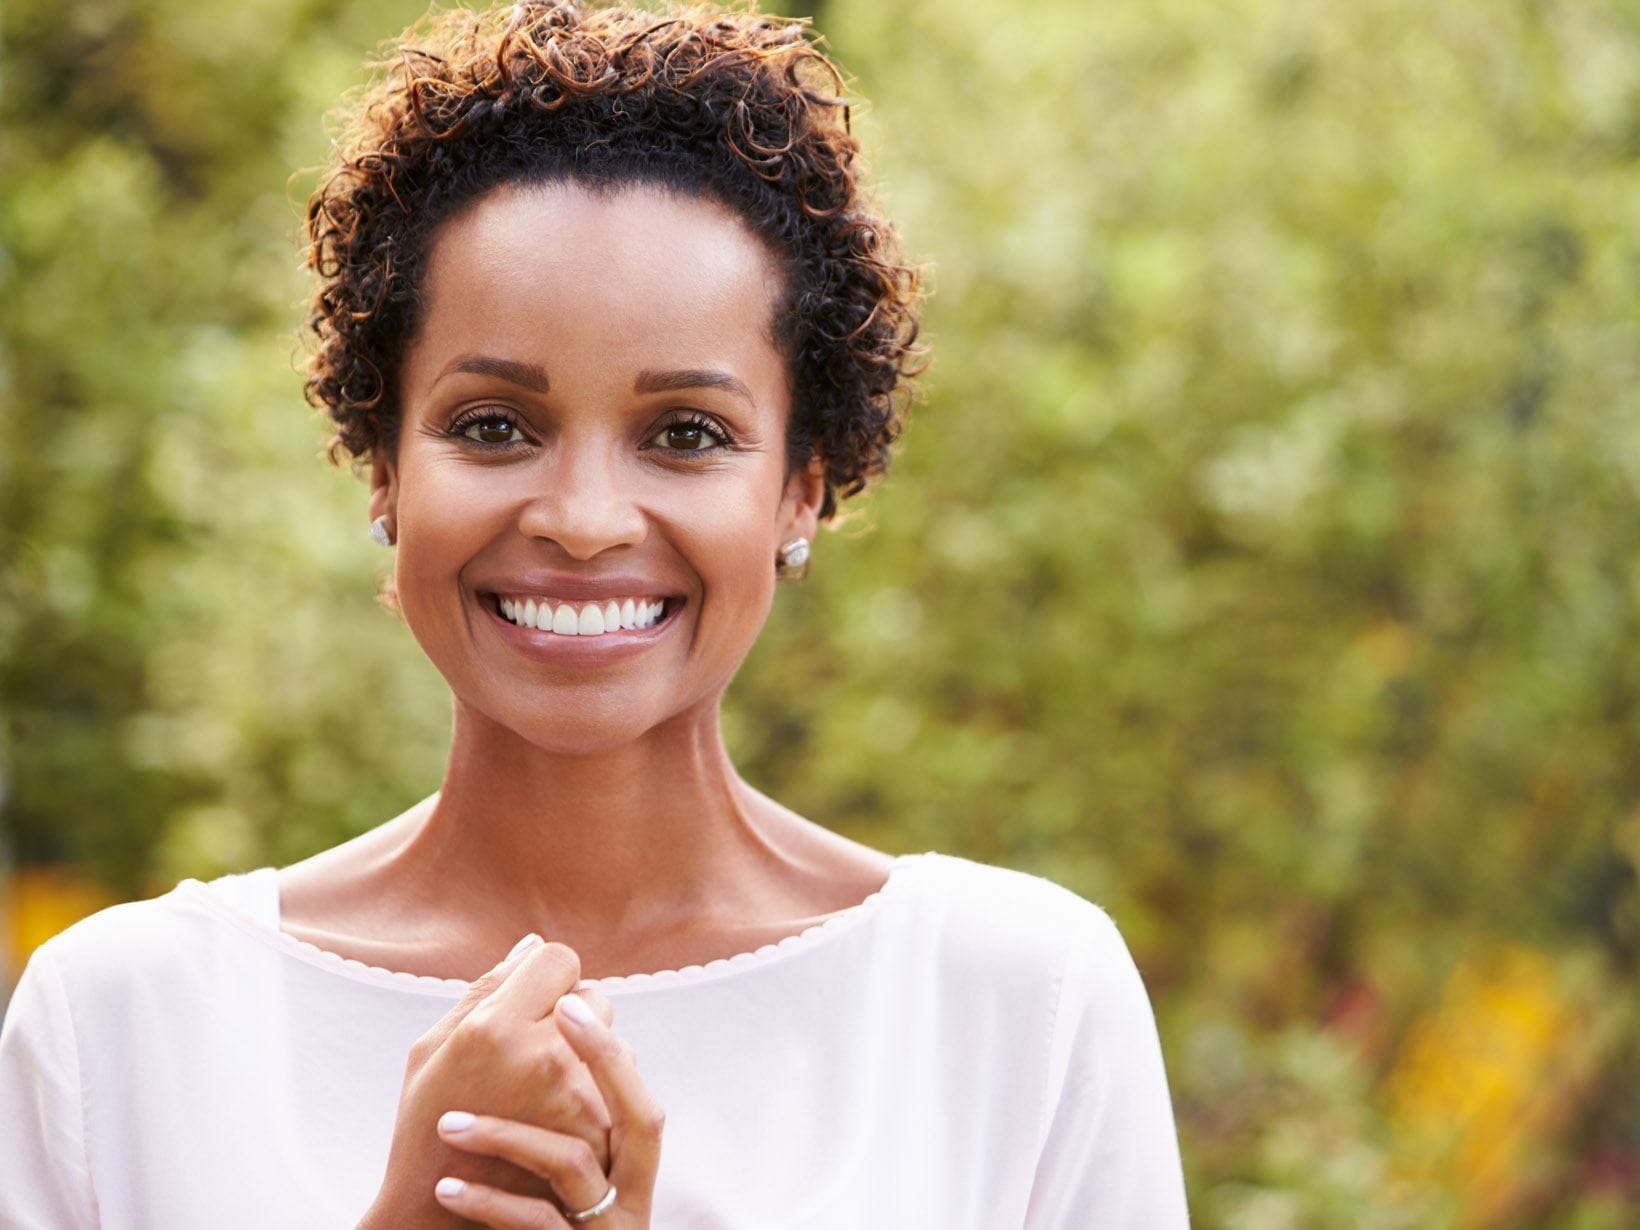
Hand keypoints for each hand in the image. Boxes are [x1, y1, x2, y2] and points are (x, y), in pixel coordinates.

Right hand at [361, 936, 618, 1227]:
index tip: (530, 1001)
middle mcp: (543, 1056)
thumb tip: (533, 944)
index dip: (546, 976)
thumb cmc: (425, 1127)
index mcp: (496, 1028)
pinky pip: (620, 1089)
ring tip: (544, 1089)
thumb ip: (487, 989)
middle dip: (570, 1015)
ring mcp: (576, 1098)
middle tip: (533, 1048)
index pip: (559, 958)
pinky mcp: (599, 1133)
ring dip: (589, 1056)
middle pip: (592, 998)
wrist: (439, 1219)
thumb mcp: (432, 1050)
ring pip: (613, 1043)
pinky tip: (563, 1117)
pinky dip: (599, 1096)